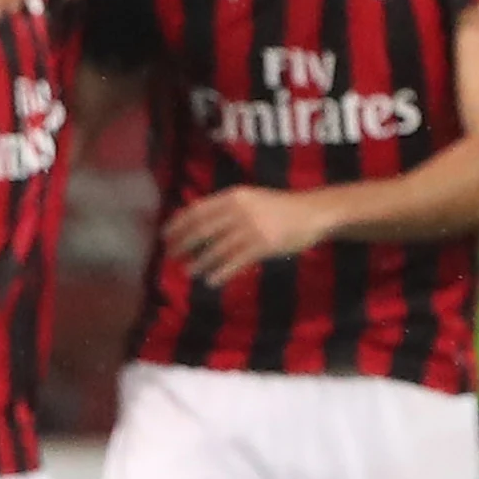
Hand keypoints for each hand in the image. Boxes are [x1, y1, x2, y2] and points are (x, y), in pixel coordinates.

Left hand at [165, 187, 334, 285]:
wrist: (313, 213)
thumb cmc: (280, 208)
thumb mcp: (250, 199)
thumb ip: (227, 208)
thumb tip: (197, 222)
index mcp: (233, 196)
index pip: (197, 210)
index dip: (178, 224)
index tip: (165, 236)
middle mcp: (238, 210)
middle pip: (201, 229)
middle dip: (183, 244)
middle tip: (171, 256)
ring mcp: (251, 228)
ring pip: (216, 249)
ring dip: (199, 262)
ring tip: (188, 272)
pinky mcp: (262, 245)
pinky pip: (234, 262)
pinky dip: (220, 273)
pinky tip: (211, 281)